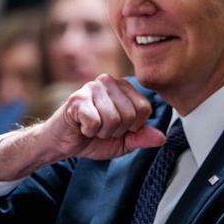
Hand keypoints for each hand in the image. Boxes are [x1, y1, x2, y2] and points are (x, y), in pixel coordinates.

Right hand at [0, 75, 166, 182]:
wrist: (62, 142)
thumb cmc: (93, 137)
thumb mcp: (124, 141)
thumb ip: (142, 137)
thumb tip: (162, 138)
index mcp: (124, 87)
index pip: (145, 108)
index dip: (134, 126)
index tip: (119, 128)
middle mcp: (109, 82)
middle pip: (130, 114)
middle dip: (117, 131)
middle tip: (102, 128)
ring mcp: (91, 88)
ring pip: (113, 119)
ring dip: (102, 132)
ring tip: (92, 127)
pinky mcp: (77, 99)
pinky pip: (95, 122)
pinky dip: (89, 131)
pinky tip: (82, 126)